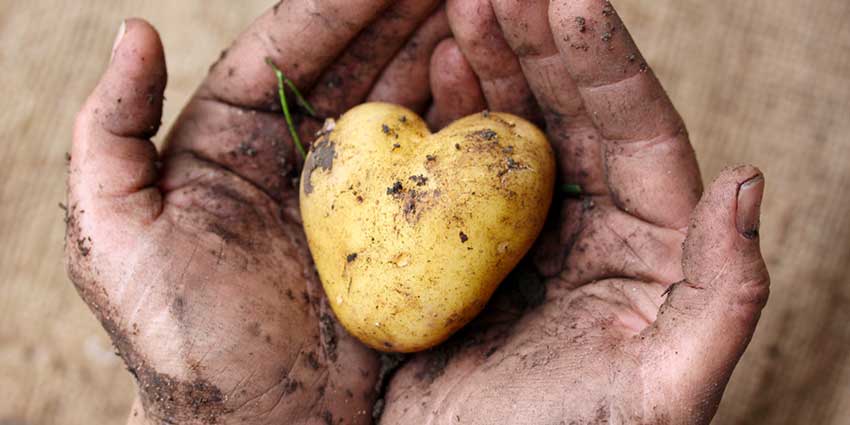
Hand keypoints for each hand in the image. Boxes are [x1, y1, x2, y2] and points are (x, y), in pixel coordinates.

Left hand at [66, 2, 449, 423]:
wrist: (262, 424)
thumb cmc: (182, 336)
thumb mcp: (117, 233)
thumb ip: (112, 129)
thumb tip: (135, 27)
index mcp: (232, 139)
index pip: (291, 48)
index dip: (338, 4)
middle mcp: (298, 156)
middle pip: (358, 63)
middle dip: (402, 13)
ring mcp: (355, 193)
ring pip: (402, 101)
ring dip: (439, 49)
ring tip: (476, 9)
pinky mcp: (398, 232)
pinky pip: (433, 163)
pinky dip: (461, 118)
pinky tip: (484, 79)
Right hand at [380, 0, 768, 422]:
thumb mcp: (666, 389)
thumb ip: (722, 296)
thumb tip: (748, 182)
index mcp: (650, 246)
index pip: (637, 131)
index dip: (607, 61)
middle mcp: (593, 225)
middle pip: (572, 111)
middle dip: (539, 41)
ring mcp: (526, 229)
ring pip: (516, 125)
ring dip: (492, 61)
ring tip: (463, 6)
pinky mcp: (468, 242)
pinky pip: (463, 163)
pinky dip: (451, 111)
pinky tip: (437, 67)